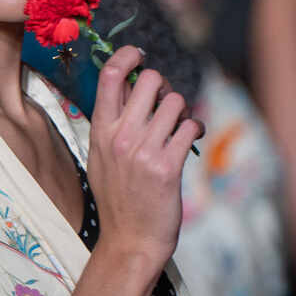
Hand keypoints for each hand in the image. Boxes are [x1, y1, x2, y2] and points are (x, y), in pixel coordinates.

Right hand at [87, 45, 204, 276]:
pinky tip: (190, 139)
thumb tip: (126, 89)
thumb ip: (110, 124)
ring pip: (175, 102)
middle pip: (149, 79)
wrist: (129, 239)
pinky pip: (191, 127)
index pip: (110, 75)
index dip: (128, 56)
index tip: (139, 56)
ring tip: (179, 127)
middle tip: (165, 102)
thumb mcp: (100, 157)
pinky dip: (195, 128)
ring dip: (183, 111)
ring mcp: (143, 151)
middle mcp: (120, 136)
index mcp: (100, 130)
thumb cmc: (117, 197)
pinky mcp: (167, 166)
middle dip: (163, 86)